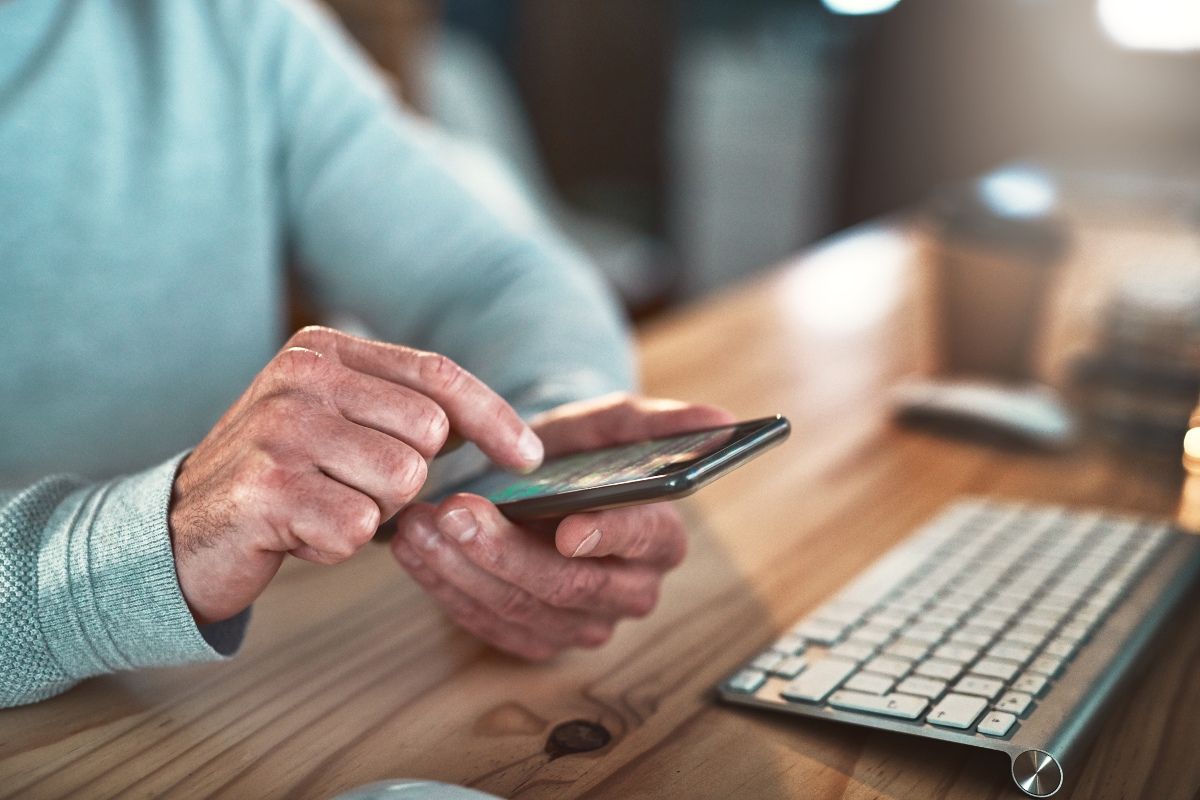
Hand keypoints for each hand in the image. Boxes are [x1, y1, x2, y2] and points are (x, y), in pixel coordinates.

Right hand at [168, 326, 543, 624]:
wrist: (179, 529)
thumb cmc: (281, 476)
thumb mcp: (338, 421)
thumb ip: (405, 410)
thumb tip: (510, 435)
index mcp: (323, 349)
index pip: (436, 374)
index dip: (494, 417)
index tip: (530, 457)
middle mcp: (301, 377)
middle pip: (428, 435)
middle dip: (407, 480)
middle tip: (350, 487)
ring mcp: (281, 429)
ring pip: (401, 483)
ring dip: (372, 513)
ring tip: (321, 507)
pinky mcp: (267, 488)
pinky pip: (358, 528)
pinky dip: (336, 545)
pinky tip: (298, 534)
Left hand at [389, 393, 735, 659]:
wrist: (531, 482)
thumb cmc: (573, 453)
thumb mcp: (608, 423)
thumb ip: (656, 421)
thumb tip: (720, 416)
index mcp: (660, 537)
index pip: (646, 540)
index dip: (608, 535)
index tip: (565, 525)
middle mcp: (628, 591)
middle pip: (571, 586)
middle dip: (507, 551)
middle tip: (457, 512)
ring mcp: (580, 623)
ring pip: (521, 610)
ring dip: (463, 570)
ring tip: (421, 525)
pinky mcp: (534, 638)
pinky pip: (487, 625)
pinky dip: (445, 588)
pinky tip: (415, 551)